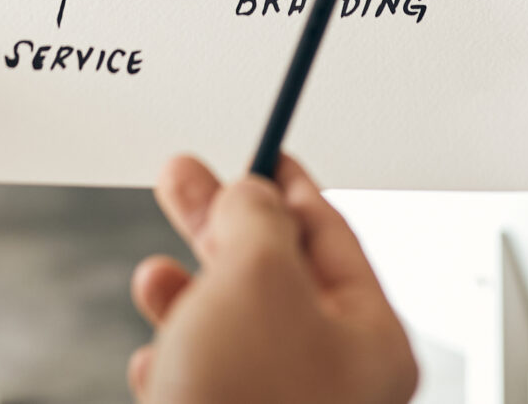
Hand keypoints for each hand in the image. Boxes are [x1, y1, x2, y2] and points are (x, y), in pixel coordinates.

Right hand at [129, 154, 416, 403]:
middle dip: (222, 228)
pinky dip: (177, 360)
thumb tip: (252, 197)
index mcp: (373, 343)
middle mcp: (337, 384)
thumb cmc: (247, 403)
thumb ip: (256, 219)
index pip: (333, 238)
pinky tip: (154, 359)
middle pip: (278, 278)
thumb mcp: (256, 275)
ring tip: (155, 278)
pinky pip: (206, 383)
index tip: (261, 150)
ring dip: (188, 294)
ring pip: (235, 330)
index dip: (288, 185)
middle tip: (183, 182)